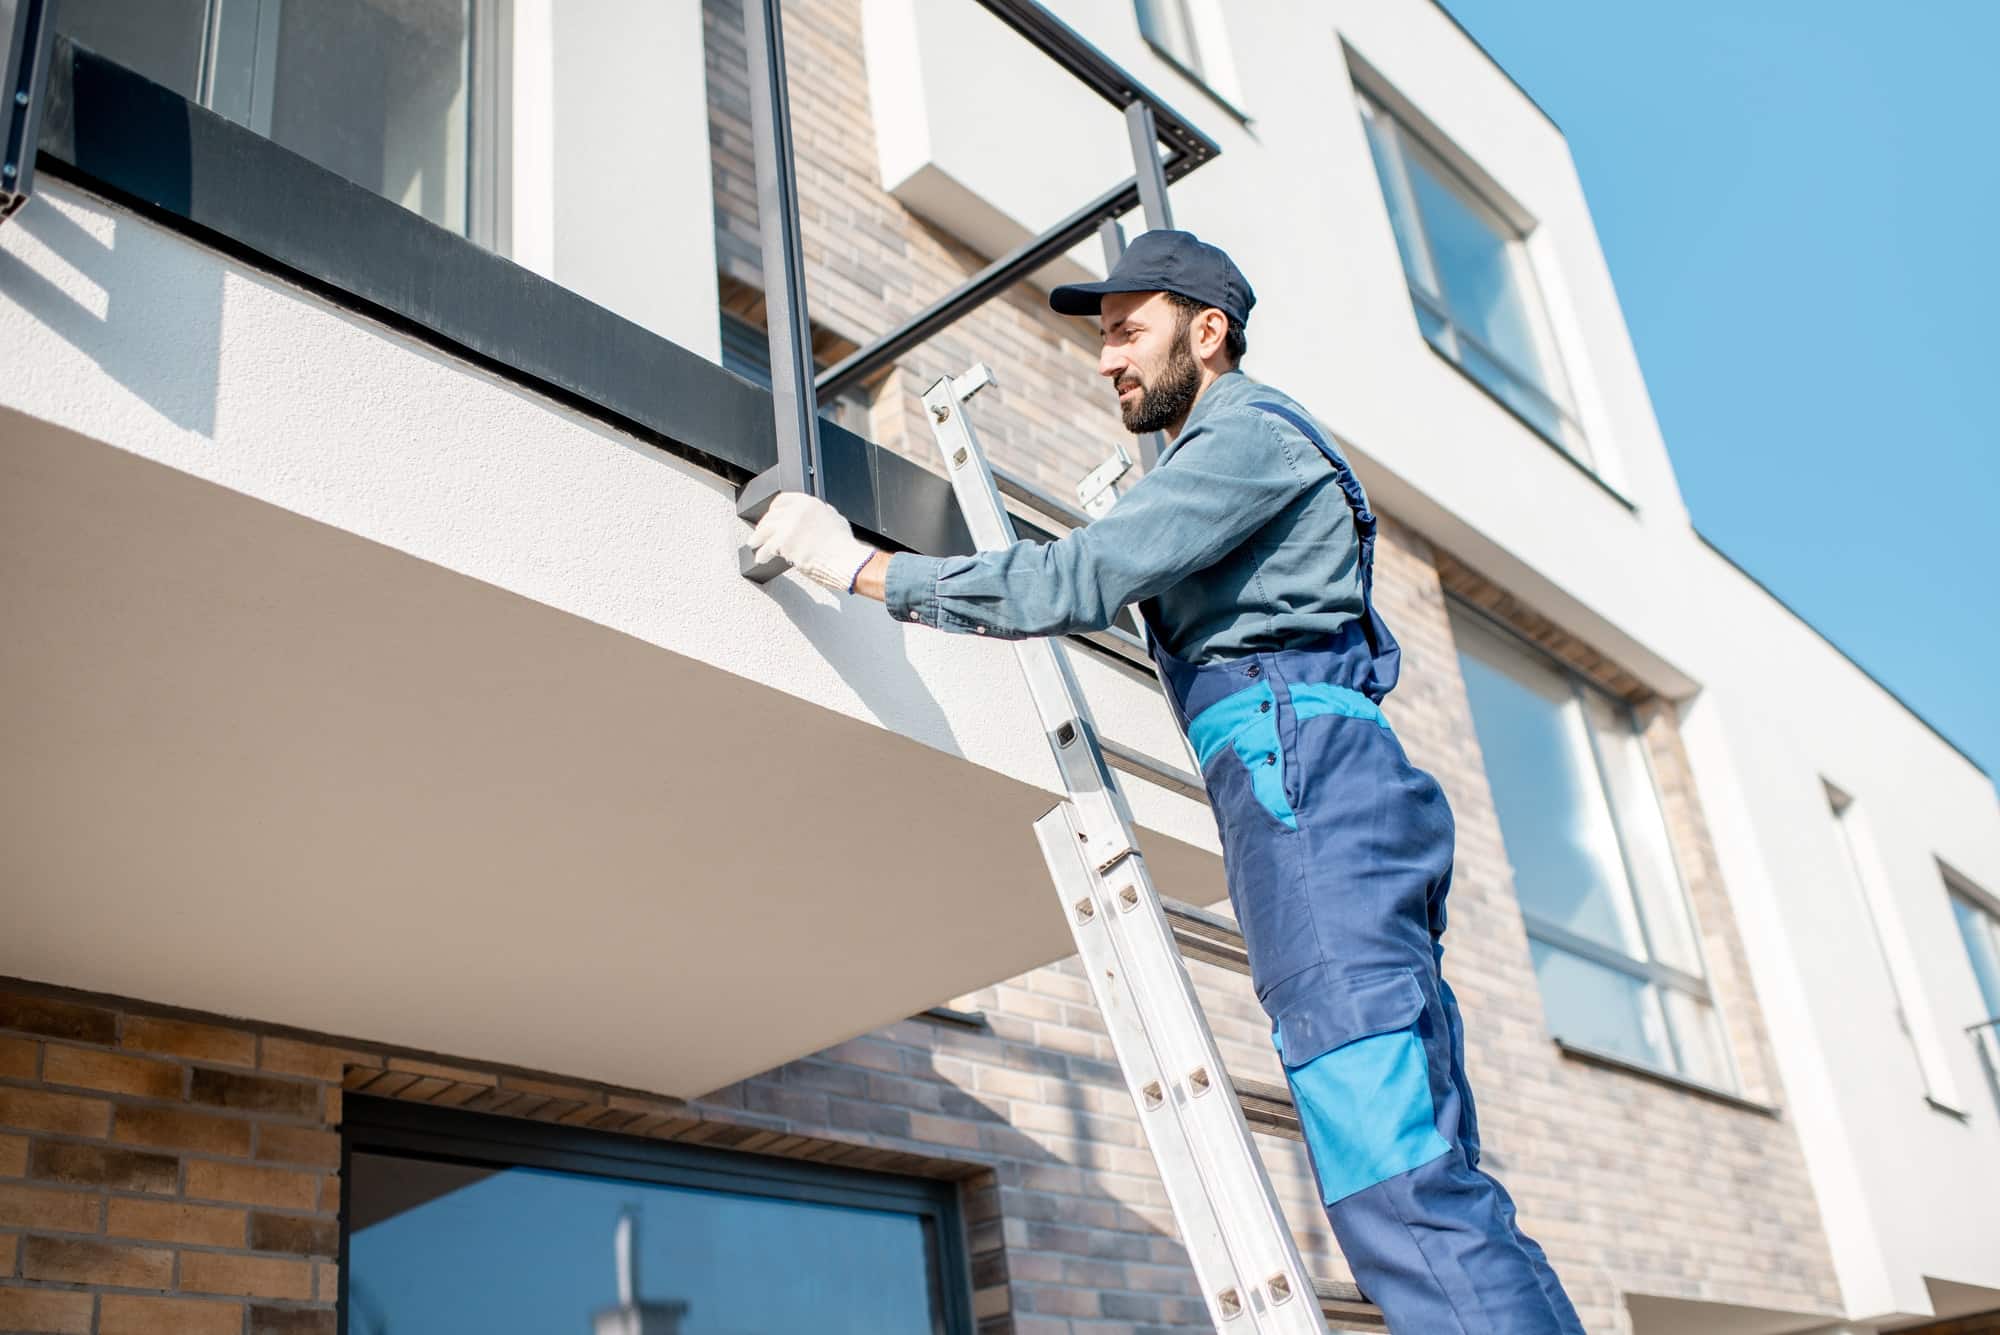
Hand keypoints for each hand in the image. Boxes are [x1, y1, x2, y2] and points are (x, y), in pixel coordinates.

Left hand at [749, 492, 877, 592]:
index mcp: (809, 503)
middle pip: (771, 516)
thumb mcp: (835, 520)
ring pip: (765, 529)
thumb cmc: (843, 545)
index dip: (773, 510)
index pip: (783, 500)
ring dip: (757, 538)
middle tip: (759, 533)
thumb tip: (815, 517)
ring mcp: (789, 526)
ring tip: (753, 544)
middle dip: (763, 525)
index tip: (770, 516)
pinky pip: (767, 548)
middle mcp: (797, 511)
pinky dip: (763, 554)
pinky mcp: (784, 543)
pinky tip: (761, 558)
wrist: (846, 560)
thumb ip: (821, 514)